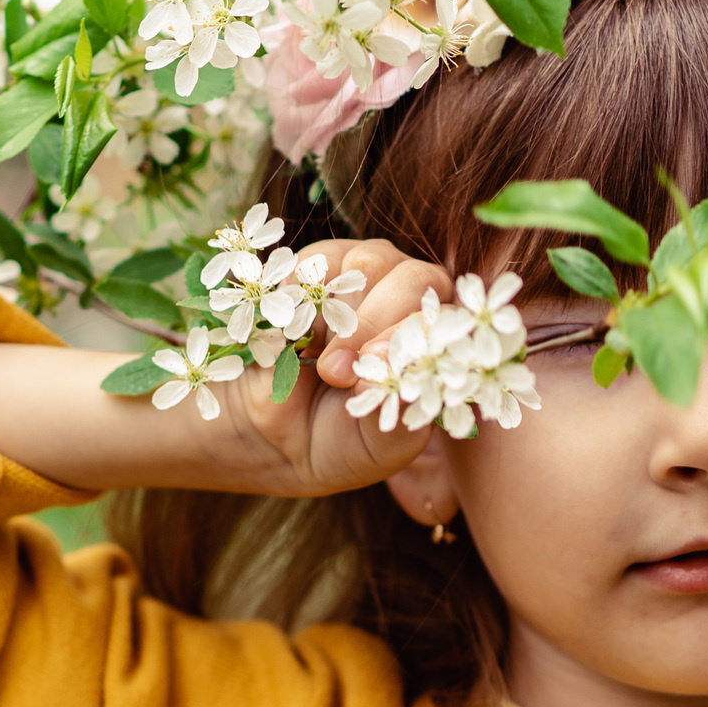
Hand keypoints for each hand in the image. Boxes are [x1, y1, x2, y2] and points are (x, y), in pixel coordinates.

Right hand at [0, 239, 459, 497]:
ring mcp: (365, 285)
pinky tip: (291, 329)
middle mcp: (408, 313)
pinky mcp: (319, 268)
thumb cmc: (325, 446)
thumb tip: (416, 365)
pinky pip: (326, 257)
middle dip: (384, 324)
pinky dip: (307, 289)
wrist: (250, 431)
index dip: (426, 343)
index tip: (384, 374)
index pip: (457, 328)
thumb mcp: (376, 449)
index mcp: (433, 357)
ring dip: (347, 309)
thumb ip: (410, 414)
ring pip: (380, 261)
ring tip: (317, 360)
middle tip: (339, 370)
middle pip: (425, 284)